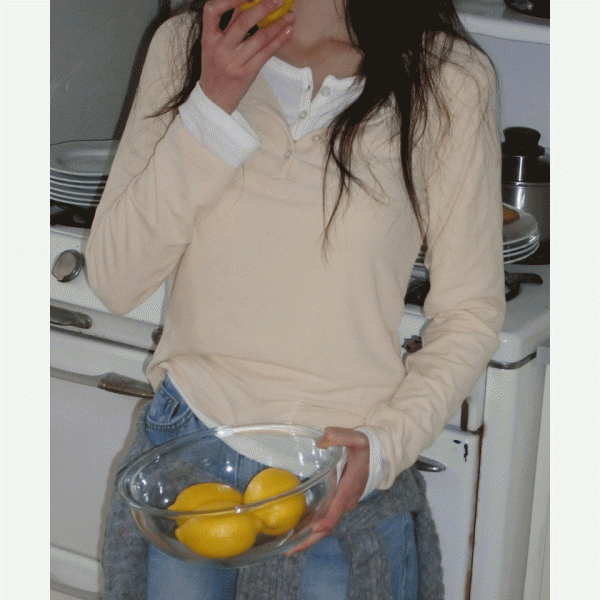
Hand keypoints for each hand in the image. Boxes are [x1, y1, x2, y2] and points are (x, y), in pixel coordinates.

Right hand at [200, 0, 294, 113]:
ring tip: (290, 16)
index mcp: (208, 38)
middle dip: (264, 7)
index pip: (212, 10)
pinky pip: (266, 53)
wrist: (214, 100)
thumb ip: (228, 25)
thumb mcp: (214, 46)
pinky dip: (279, 40)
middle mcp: (220, 49)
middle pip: (243, 22)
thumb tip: (247, 3)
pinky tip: (288, 31)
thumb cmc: (216, 69)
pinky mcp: (246, 73)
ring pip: (259, 38)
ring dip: (278, 24)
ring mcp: (233, 62)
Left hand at [286, 427, 369, 555]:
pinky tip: (294, 532)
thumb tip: (321, 441)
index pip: (338, 507)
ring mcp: (342, 504)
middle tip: (290, 550)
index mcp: (349, 487)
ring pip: (325, 526)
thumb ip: (339, 436)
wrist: (377, 457)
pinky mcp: (337, 503)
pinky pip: (324, 519)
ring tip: (286, 547)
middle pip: (328, 525)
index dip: (326, 519)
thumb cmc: (364, 449)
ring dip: (307, 537)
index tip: (314, 529)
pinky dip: (310, 528)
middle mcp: (346, 501)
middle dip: (310, 539)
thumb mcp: (356, 438)